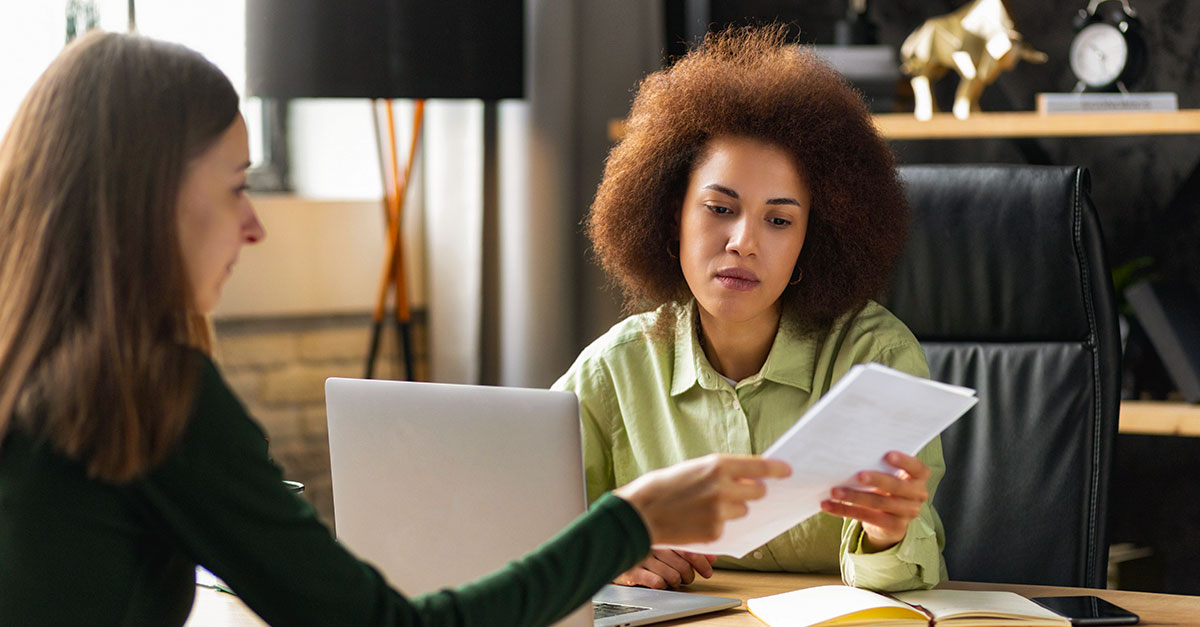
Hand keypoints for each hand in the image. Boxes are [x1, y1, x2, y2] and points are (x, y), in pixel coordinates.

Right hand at [613, 454, 790, 545]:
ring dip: (732, 509)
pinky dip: (716, 525)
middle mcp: (723, 488)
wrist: (638, 514)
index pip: (759, 465)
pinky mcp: (715, 533)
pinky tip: (696, 520)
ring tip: (705, 506)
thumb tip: (743, 477)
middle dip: (752, 491)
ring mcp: (720, 512)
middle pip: (757, 490)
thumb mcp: (691, 469)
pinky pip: (726, 527)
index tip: (786, 470)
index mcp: (717, 465)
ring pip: (742, 510)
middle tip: (740, 491)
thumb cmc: (659, 488)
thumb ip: (718, 473)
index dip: (776, 468)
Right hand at [613, 549, 716, 588]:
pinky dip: (661, 585)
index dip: (702, 562)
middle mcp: (654, 544)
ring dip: (675, 582)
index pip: (689, 549)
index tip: (707, 571)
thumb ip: (688, 547)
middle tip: (685, 577)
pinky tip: (658, 580)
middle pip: (684, 567)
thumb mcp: (665, 542)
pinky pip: (656, 582)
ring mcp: (642, 557)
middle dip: (688, 576)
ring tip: (671, 579)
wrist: (608, 545)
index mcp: (663, 534)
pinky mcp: (632, 570)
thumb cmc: (641, 545)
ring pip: (673, 577)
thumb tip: (711, 556)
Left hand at [819, 451, 929, 551]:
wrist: (890, 521)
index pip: (918, 468)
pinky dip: (845, 510)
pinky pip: (866, 517)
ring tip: (835, 491)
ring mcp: (907, 514)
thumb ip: (880, 467)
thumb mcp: (890, 477)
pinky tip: (829, 505)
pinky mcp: (893, 527)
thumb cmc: (886, 488)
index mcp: (918, 479)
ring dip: (854, 496)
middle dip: (877, 480)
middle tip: (859, 475)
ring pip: (879, 503)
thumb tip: (851, 454)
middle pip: (897, 487)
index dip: (904, 461)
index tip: (887, 455)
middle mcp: (917, 496)